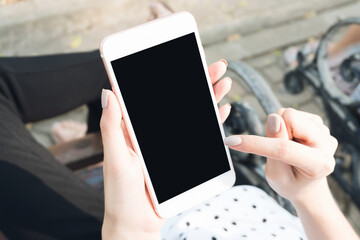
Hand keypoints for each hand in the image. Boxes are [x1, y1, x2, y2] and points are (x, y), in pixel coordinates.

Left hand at [100, 60, 230, 238]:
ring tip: (223, 82)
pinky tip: (221, 111)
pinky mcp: (182, 157)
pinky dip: (211, 122)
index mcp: (135, 128)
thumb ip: (112, 128)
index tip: (180, 59)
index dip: (166, 75)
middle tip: (214, 66)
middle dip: (197, 82)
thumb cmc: (119, 195)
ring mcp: (169, 144)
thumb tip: (108, 93)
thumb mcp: (114, 159)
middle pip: (177, 100)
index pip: (151, 96)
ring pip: (192, 114)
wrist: (136, 224)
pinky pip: (199, 135)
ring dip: (208, 98)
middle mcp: (154, 132)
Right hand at [224, 108, 337, 203]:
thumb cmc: (290, 183)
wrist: (306, 184)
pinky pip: (291, 113)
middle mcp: (327, 144)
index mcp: (320, 165)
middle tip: (276, 150)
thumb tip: (274, 118)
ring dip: (279, 129)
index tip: (232, 142)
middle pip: (290, 118)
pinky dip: (284, 126)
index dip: (256, 143)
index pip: (283, 149)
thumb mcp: (276, 175)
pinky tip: (292, 140)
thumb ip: (274, 150)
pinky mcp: (317, 122)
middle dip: (274, 131)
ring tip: (286, 146)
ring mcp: (324, 130)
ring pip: (288, 114)